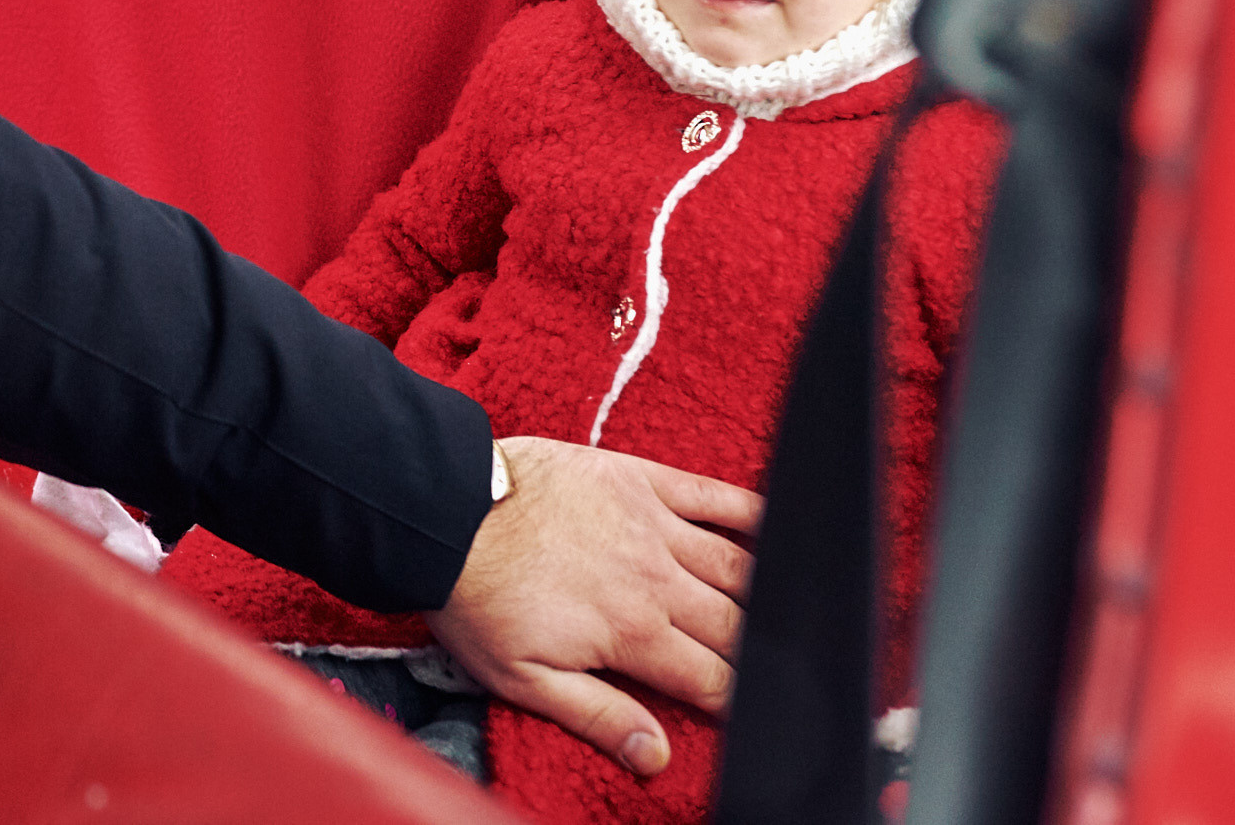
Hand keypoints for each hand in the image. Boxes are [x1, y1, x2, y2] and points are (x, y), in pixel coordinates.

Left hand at [422, 436, 759, 777]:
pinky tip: (777, 526)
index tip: (749, 712)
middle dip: (757, 652)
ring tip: (789, 610)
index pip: (712, 679)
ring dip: (767, 591)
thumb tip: (653, 754)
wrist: (445, 510)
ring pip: (737, 566)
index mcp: (634, 633)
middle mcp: (657, 580)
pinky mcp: (639, 479)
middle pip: (735, 625)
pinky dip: (750, 512)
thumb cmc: (477, 597)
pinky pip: (711, 495)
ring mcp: (653, 525)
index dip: (736, 701)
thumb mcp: (524, 678)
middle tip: (772, 664)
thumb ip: (596, 714)